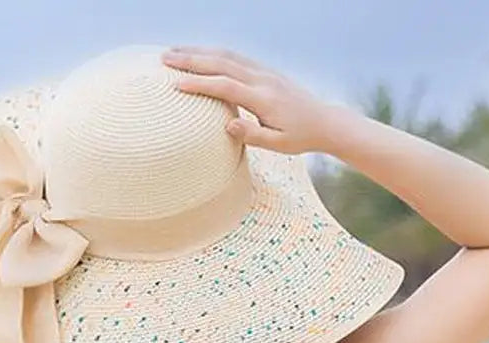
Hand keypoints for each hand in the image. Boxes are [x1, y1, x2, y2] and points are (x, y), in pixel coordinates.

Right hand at [162, 46, 340, 154]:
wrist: (325, 121)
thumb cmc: (300, 137)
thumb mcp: (278, 145)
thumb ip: (253, 135)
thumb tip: (228, 126)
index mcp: (264, 98)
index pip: (225, 87)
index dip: (199, 84)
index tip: (175, 85)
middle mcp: (262, 79)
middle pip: (222, 63)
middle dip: (191, 59)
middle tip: (164, 59)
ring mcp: (264, 72)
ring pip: (227, 55)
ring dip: (199, 52)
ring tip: (174, 52)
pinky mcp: (265, 71)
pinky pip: (236, 57)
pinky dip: (214, 53)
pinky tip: (199, 55)